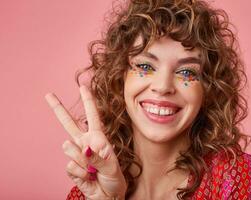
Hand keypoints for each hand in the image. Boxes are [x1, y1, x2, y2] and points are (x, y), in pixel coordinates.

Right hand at [45, 85, 126, 199]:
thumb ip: (99, 157)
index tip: (83, 86)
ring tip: (92, 170)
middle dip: (59, 109)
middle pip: (69, 123)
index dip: (88, 101)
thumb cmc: (113, 179)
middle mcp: (85, 143)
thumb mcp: (112, 167)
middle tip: (48, 95)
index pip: (92, 116)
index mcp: (98, 138)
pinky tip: (87, 177)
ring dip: (83, 161)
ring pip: (69, 148)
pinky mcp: (71, 167)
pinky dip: (80, 173)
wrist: (107, 196)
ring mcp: (77, 154)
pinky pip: (70, 166)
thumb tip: (85, 149)